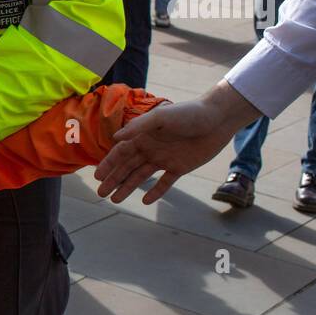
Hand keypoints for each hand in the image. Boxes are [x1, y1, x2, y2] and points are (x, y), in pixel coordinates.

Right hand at [94, 81, 259, 203]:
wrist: (218, 119)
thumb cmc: (189, 113)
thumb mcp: (161, 117)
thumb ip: (138, 127)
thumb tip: (115, 139)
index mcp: (143, 135)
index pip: (121, 152)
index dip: (108, 164)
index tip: (98, 176)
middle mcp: (150, 147)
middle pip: (127, 166)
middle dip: (113, 180)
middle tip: (101, 193)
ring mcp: (164, 158)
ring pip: (141, 176)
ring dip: (128, 187)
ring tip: (115, 200)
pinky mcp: (180, 167)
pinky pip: (165, 182)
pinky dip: (155, 192)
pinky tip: (145, 201)